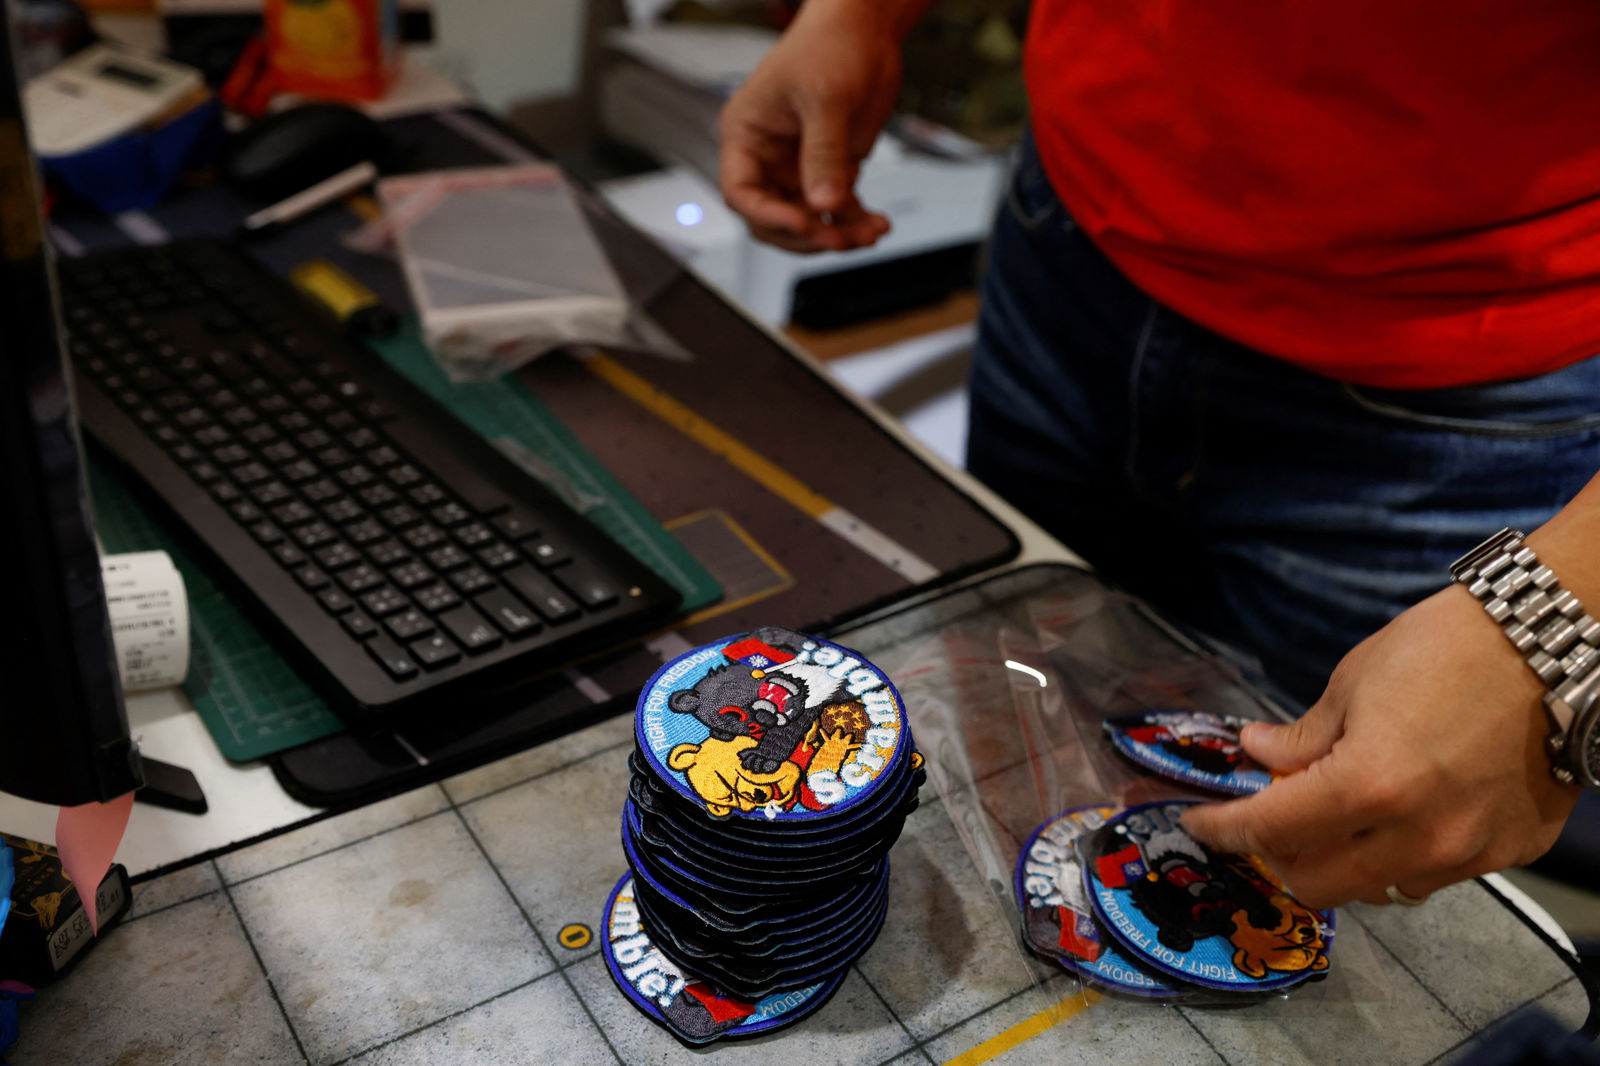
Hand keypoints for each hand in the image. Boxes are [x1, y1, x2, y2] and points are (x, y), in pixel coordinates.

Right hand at [718, 4, 902, 253]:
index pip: (741, 193)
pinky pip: (838, 211)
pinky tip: (877, 225)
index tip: (804, 223)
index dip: (769, 216)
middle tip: (839, 238)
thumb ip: (824, 153)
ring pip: (809, 221)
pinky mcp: (831, 170)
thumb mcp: (825, 99)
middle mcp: (769, 158)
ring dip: (838, 235)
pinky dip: (857, 223)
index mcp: (747, 136)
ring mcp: (800, 168)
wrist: (866, 30)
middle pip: (773, 219)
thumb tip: (824, 202)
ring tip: (868, 233)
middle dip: (806, 235)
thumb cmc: (829, 45)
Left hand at [1182, 584, 1580, 908]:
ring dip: (1344, 861)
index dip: (1224, 830)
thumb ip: (1302, 737)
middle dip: (1278, 858)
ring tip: (1337, 815)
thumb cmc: (1446, 649)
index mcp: (1368, 787)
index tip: (1200, 824)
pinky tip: (1402, 813)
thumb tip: (1260, 756)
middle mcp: (1418, 836)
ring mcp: (1469, 853)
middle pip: (1318, 885)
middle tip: (1266, 823)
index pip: (1270, 830)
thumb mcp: (1353, 683)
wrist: (1551, 645)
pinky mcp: (1510, 852)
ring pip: (1378, 887)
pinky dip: (1402, 853)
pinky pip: (1436, 874)